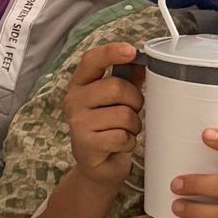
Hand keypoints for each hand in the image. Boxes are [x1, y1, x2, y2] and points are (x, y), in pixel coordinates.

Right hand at [62, 43, 144, 192]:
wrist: (98, 167)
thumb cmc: (109, 127)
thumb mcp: (117, 99)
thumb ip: (129, 77)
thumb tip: (143, 54)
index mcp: (81, 84)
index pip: (92, 60)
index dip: (111, 52)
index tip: (131, 50)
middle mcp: (74, 100)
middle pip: (116, 87)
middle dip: (135, 100)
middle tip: (133, 110)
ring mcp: (78, 123)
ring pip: (123, 114)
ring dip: (134, 124)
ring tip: (125, 131)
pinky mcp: (86, 144)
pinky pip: (122, 136)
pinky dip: (128, 141)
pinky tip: (119, 144)